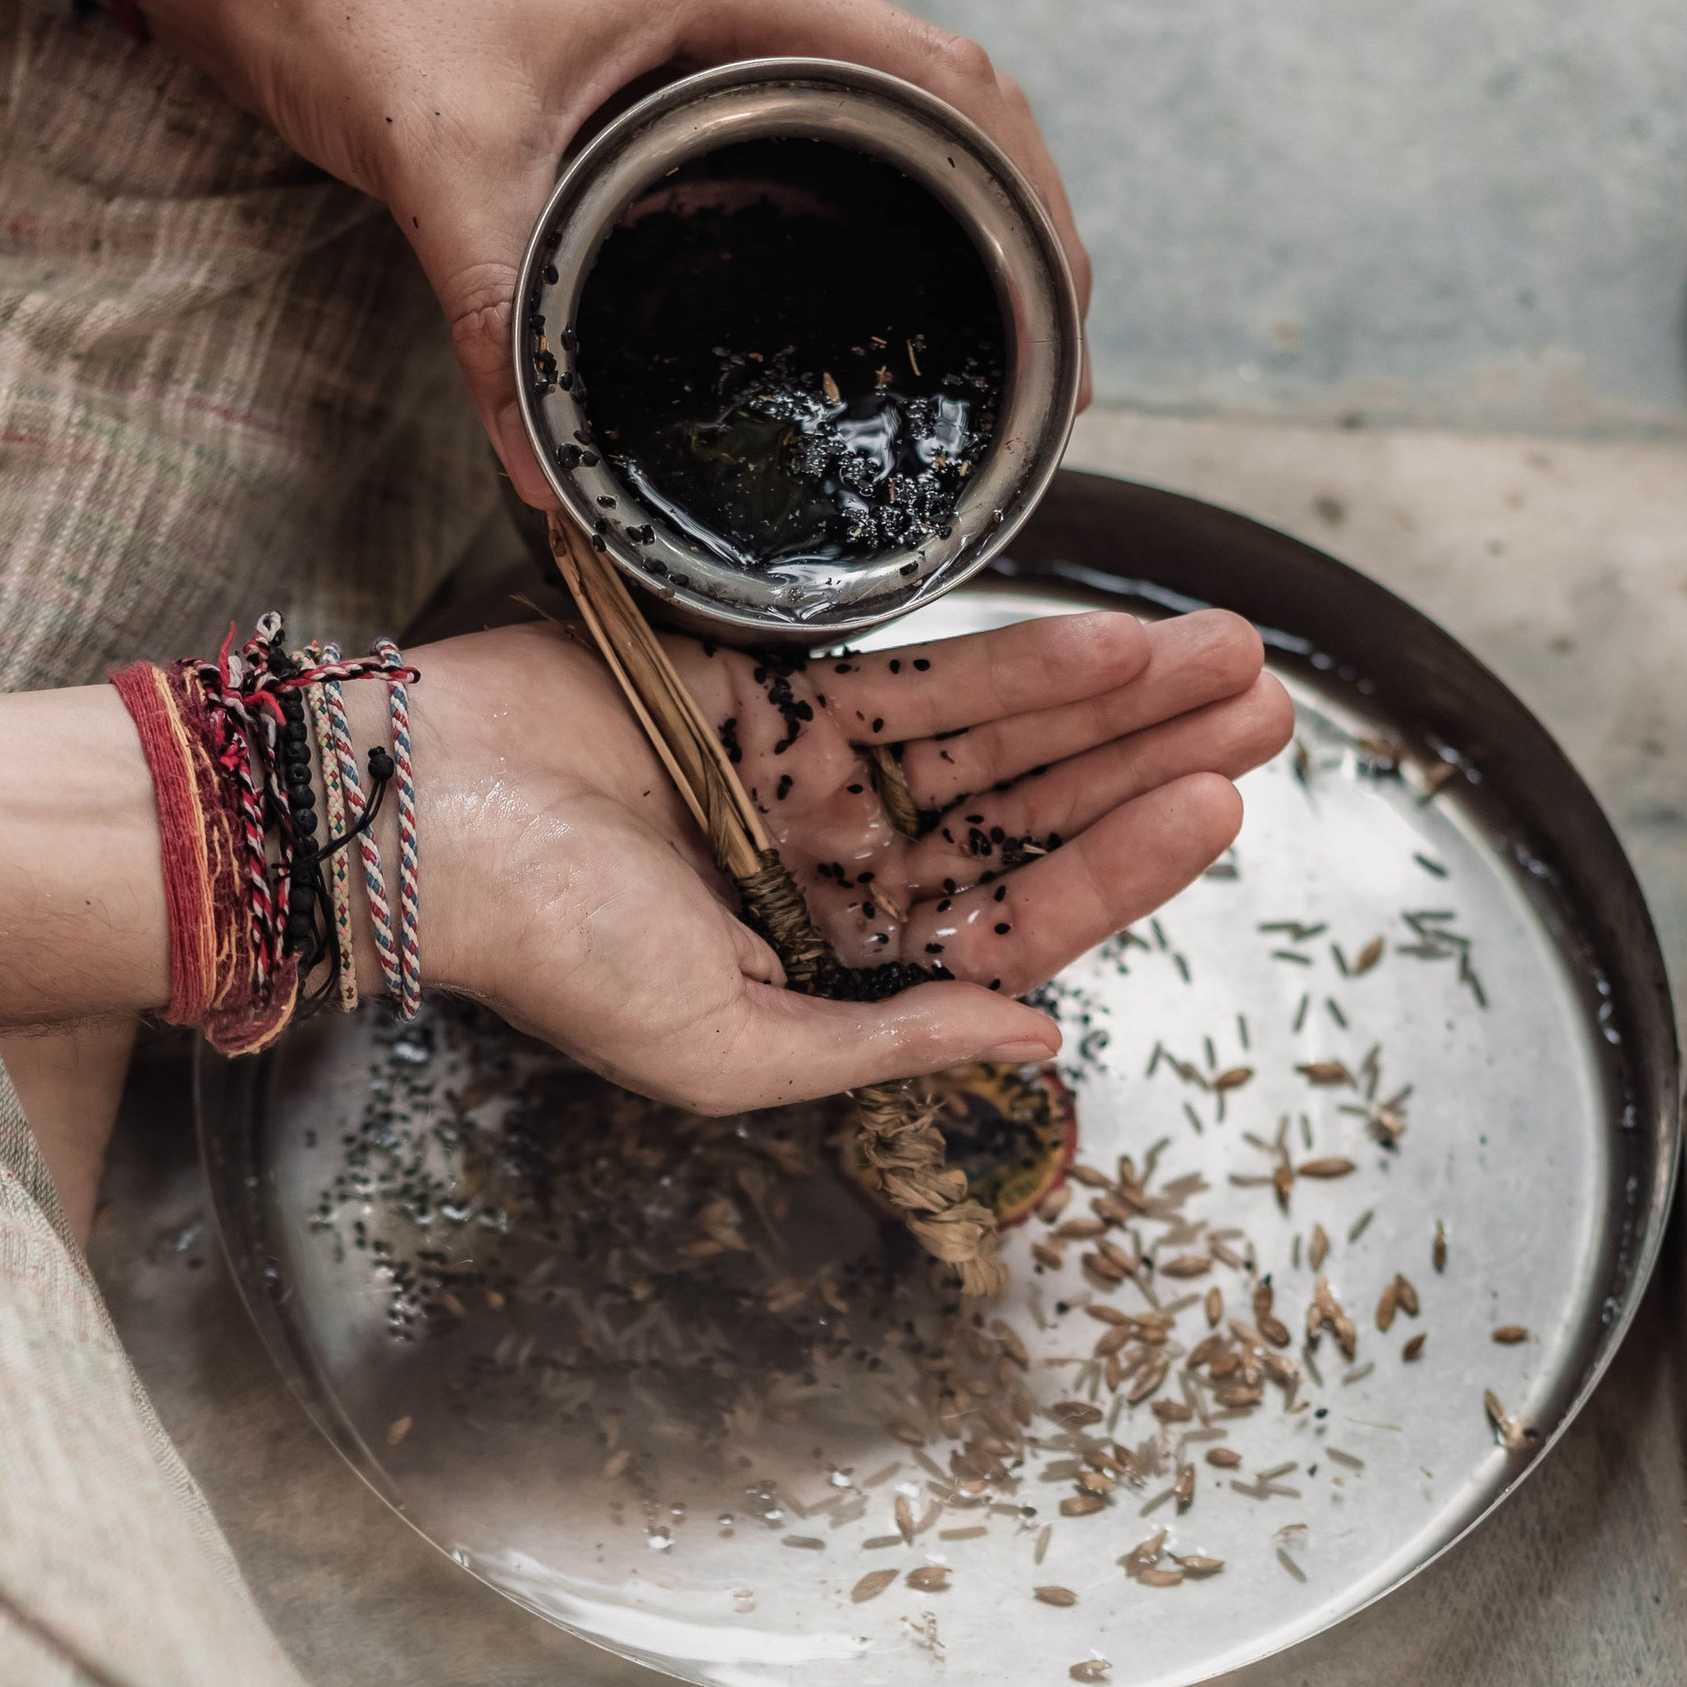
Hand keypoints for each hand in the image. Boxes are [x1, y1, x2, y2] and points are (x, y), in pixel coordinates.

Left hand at [135, 0, 1094, 502]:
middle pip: (960, 112)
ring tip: (1002, 351)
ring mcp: (724, 48)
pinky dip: (883, 220)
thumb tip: (548, 485)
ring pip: (902, 128)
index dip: (1033, 196)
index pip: (955, 83)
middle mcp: (756, 13)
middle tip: (1050, 371)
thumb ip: (501, 323)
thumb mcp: (445, 170)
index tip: (1062, 314)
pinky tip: (883, 310)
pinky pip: (826, 147)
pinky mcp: (678, 91)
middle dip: (1027, 230)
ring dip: (968, 224)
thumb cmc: (364, 15)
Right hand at [396, 600, 1290, 1111]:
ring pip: (995, 732)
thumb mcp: (731, 1048)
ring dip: (1111, 698)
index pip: (1014, 917)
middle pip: (1030, 813)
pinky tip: (1109, 638)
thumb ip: (886, 1041)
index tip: (1218, 813)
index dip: (1120, 869)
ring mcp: (808, 771)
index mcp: (833, 967)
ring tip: (1228, 658)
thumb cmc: (551, 953)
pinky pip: (913, 671)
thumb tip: (1037, 1038)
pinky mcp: (768, 680)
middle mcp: (837, 869)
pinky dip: (1011, 656)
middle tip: (1269, 715)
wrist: (418, 817)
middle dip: (1148, 764)